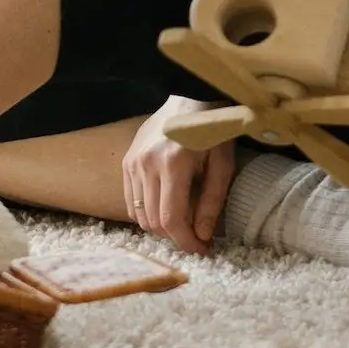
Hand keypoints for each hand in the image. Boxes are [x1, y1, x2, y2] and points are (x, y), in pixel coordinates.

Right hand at [123, 95, 236, 254]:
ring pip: (140, 215)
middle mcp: (146, 164)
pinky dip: (146, 213)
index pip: (171, 219)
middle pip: (153, 221)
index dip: (186, 242)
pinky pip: (131, 201)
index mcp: (173, 164)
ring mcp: (132, 162)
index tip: (202, 250)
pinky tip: (165, 208)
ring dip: (160, 227)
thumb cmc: (211, 130)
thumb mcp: (222, 164)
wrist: (189, 98)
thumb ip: (211, 202)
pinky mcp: (126, 161)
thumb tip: (202, 236)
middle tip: (195, 239)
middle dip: (175, 238)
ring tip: (181, 223)